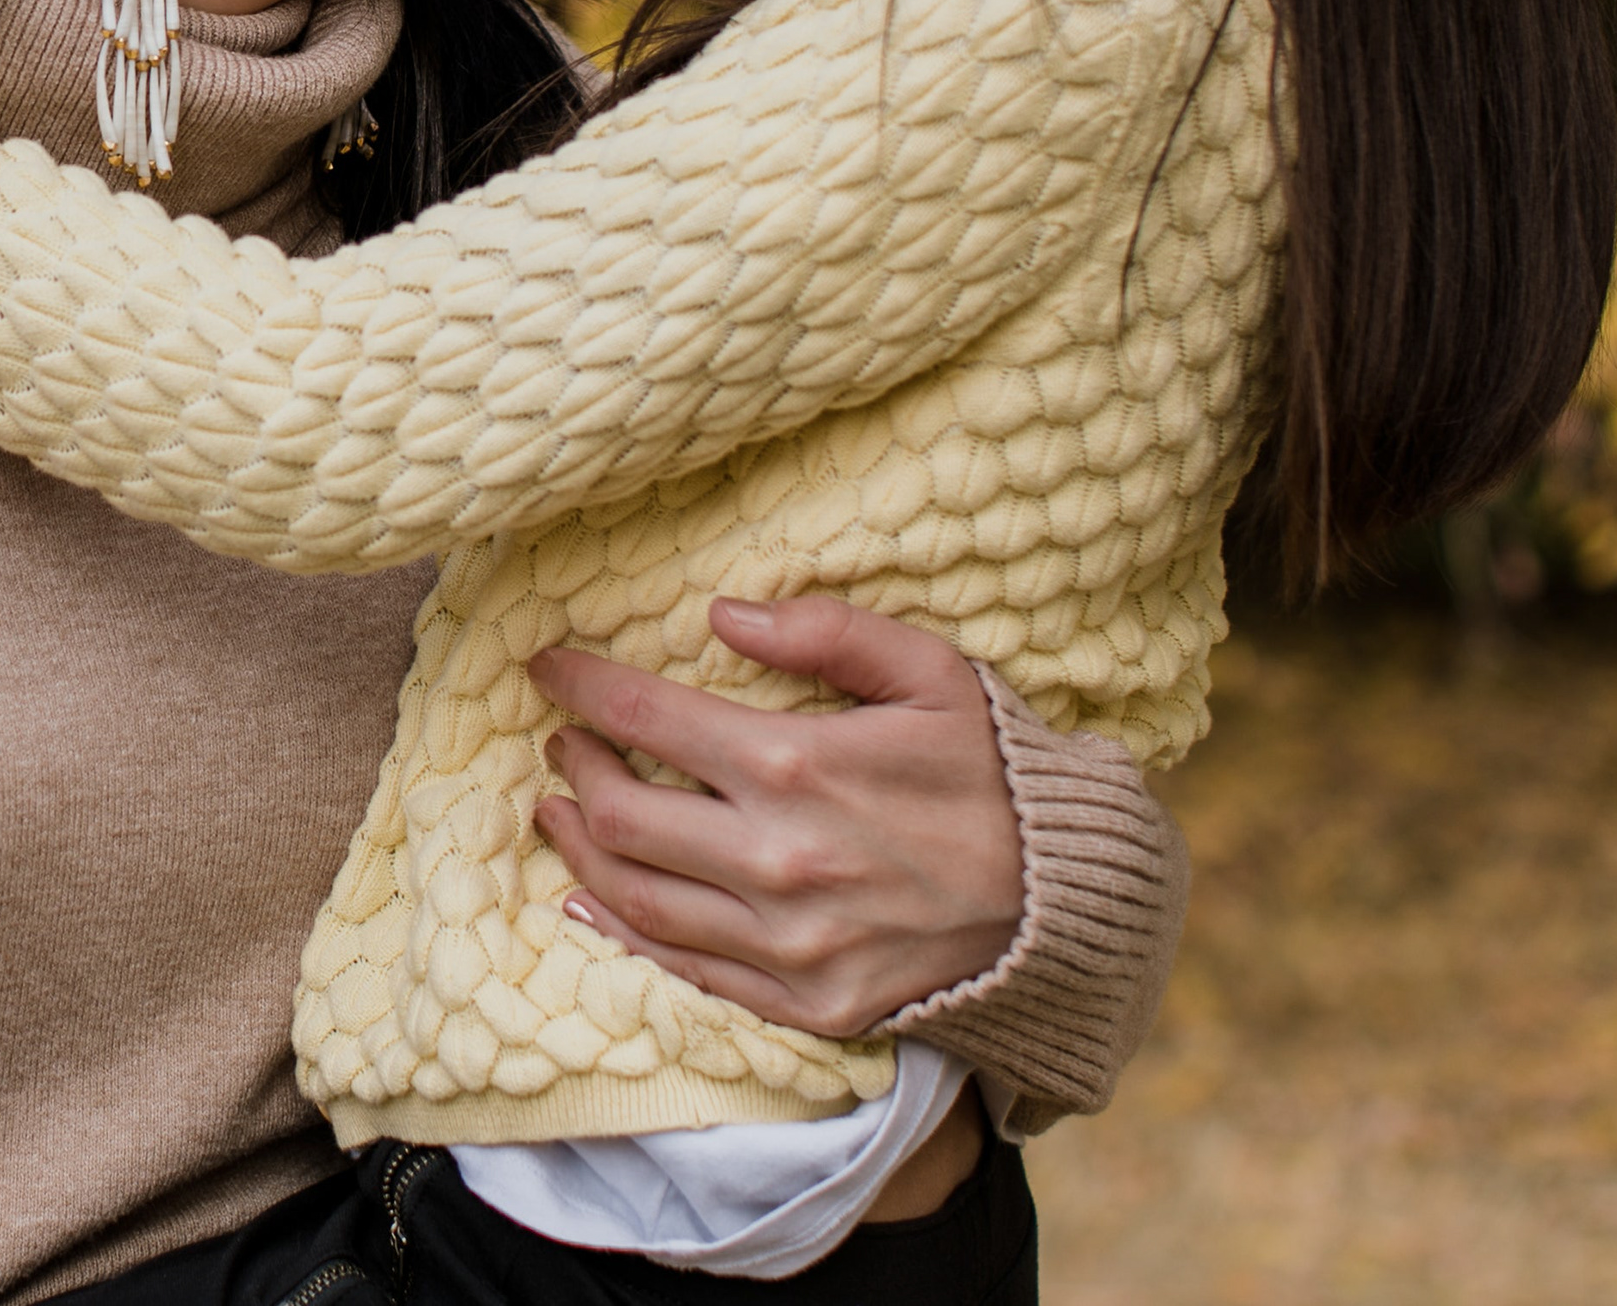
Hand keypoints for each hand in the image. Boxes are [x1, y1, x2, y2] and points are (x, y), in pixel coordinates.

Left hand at [529, 595, 1023, 1038]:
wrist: (1070, 908)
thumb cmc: (998, 777)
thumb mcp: (935, 675)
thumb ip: (829, 633)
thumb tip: (723, 615)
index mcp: (799, 766)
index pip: (649, 719)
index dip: (583, 689)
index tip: (546, 669)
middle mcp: (778, 859)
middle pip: (624, 817)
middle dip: (576, 770)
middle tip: (562, 743)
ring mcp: (788, 940)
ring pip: (638, 898)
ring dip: (582, 850)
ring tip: (562, 811)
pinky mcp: (804, 1001)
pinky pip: (685, 968)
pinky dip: (620, 932)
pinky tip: (588, 901)